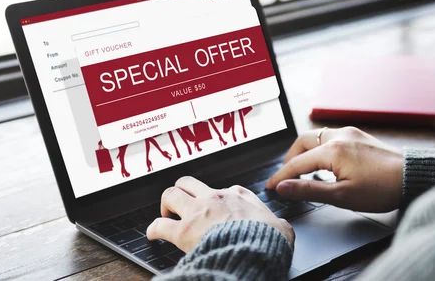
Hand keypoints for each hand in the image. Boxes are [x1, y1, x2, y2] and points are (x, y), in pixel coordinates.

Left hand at [147, 176, 294, 251]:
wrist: (254, 251)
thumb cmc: (267, 241)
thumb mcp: (281, 228)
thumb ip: (279, 224)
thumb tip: (282, 227)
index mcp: (238, 196)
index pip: (223, 189)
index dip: (216, 199)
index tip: (215, 208)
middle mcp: (215, 198)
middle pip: (189, 182)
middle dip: (182, 191)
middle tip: (181, 204)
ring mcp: (198, 212)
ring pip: (170, 194)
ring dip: (166, 204)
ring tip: (166, 214)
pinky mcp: (184, 231)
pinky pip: (159, 225)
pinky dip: (153, 229)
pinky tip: (152, 234)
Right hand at [266, 127, 402, 212]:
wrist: (413, 177)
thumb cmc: (382, 188)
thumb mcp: (341, 196)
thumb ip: (309, 190)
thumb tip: (284, 187)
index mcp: (332, 150)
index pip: (297, 163)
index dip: (281, 176)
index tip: (270, 187)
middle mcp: (339, 135)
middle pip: (302, 142)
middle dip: (290, 159)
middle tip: (286, 177)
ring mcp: (350, 133)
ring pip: (316, 137)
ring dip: (305, 152)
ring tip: (302, 171)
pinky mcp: (359, 136)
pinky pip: (330, 137)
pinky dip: (319, 148)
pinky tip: (324, 163)